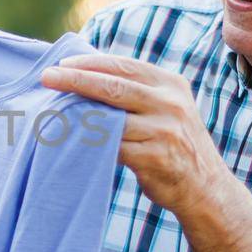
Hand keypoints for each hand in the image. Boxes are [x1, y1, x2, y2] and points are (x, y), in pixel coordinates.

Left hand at [40, 53, 232, 216]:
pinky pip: (113, 147)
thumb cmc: (173, 143)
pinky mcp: (155, 158)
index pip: (123, 66)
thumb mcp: (166, 107)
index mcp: (170, 84)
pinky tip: (72, 140)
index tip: (61, 65)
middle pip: (113, 87)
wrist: (205, 187)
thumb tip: (84, 74)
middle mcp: (170, 104)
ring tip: (53, 112)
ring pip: (109, 119)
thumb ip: (136, 92)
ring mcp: (164, 131)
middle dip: (75, 80)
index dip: (89, 64)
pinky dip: (90, 143)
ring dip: (78, 116)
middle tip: (47, 77)